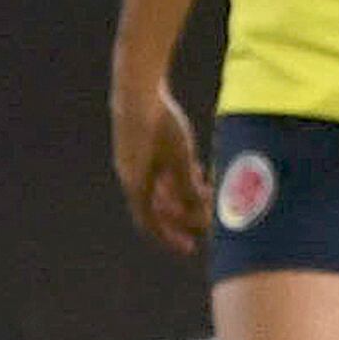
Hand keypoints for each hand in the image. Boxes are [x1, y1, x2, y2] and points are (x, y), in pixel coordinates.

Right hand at [111, 81, 210, 254]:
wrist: (138, 91)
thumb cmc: (161, 126)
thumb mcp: (179, 158)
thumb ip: (187, 188)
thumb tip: (199, 214)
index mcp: (136, 185)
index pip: (150, 223)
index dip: (170, 238)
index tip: (190, 248)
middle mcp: (131, 177)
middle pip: (157, 207)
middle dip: (182, 216)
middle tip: (205, 220)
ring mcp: (134, 161)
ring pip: (160, 188)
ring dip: (182, 195)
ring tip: (207, 192)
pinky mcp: (141, 145)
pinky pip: (159, 171)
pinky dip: (177, 177)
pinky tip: (197, 169)